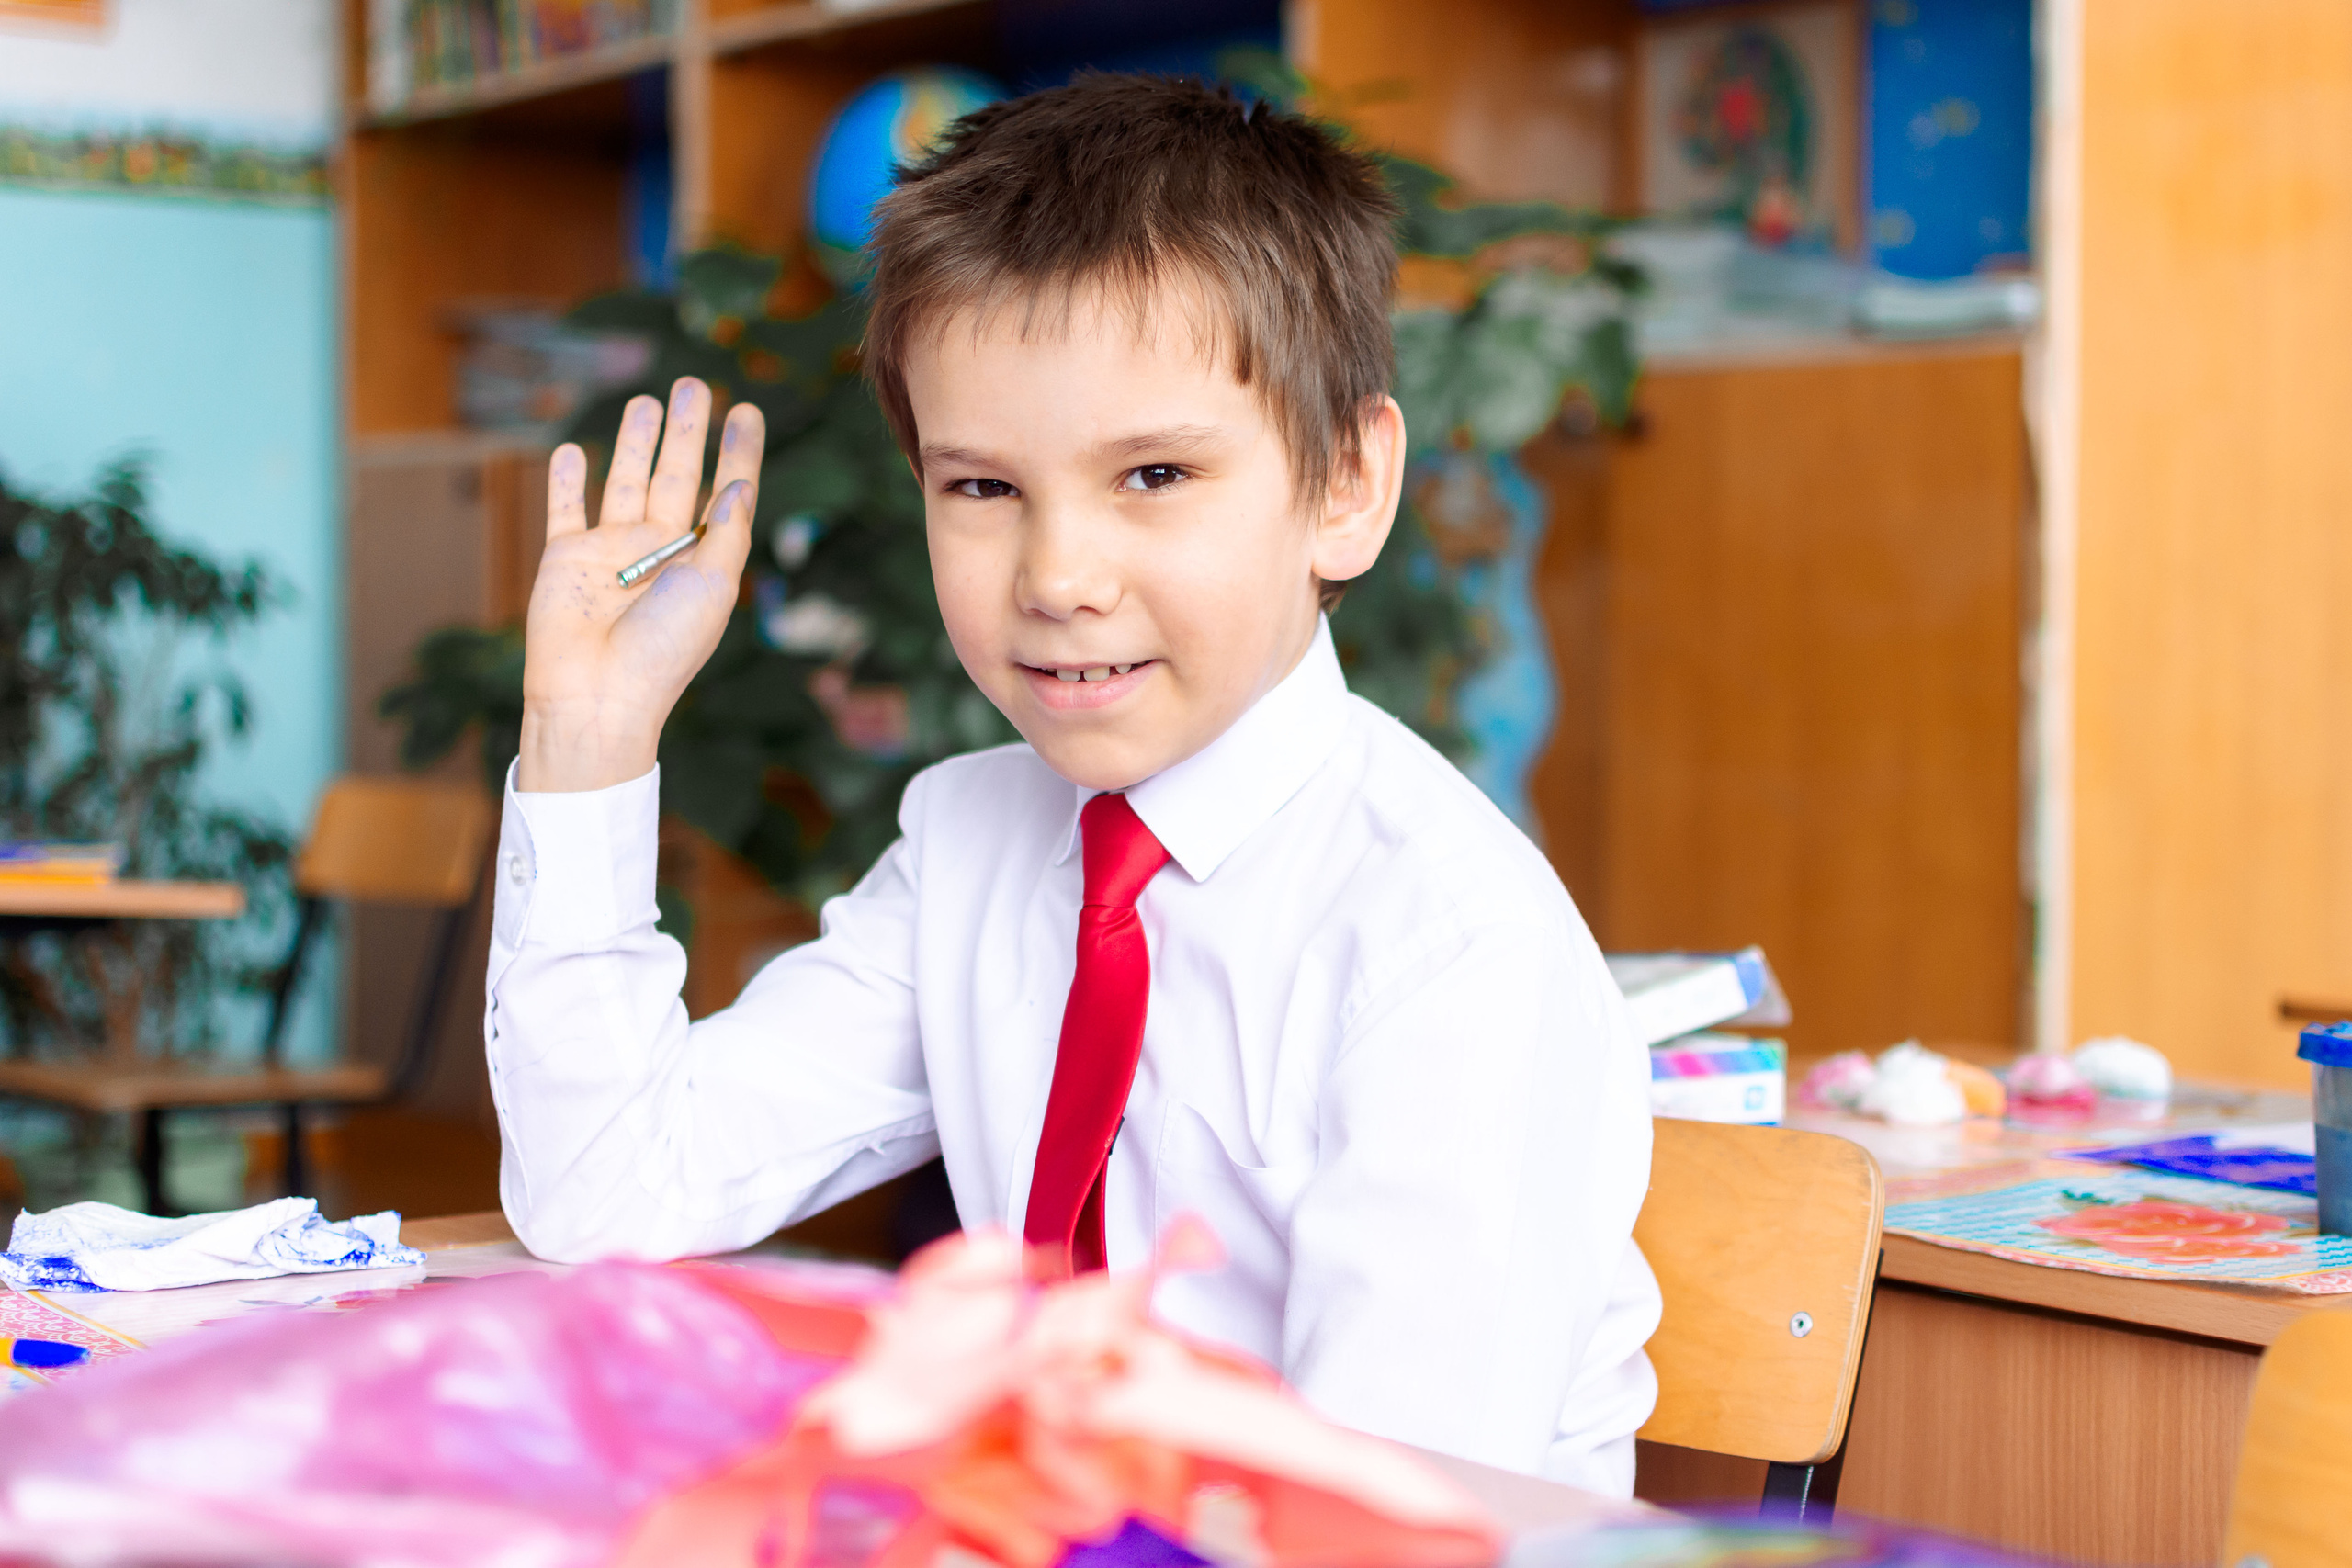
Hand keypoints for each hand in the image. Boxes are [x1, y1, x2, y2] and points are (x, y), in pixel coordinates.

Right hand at [517, 378, 766, 791]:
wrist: (596, 696)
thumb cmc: (664, 651)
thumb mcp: (712, 588)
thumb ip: (726, 533)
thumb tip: (741, 485)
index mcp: (701, 561)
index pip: (724, 494)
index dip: (737, 453)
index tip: (748, 411)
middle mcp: (657, 551)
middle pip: (675, 476)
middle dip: (686, 432)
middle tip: (694, 384)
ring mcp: (610, 552)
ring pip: (625, 481)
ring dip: (636, 443)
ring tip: (648, 400)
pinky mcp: (564, 559)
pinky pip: (566, 510)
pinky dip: (568, 480)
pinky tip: (575, 449)